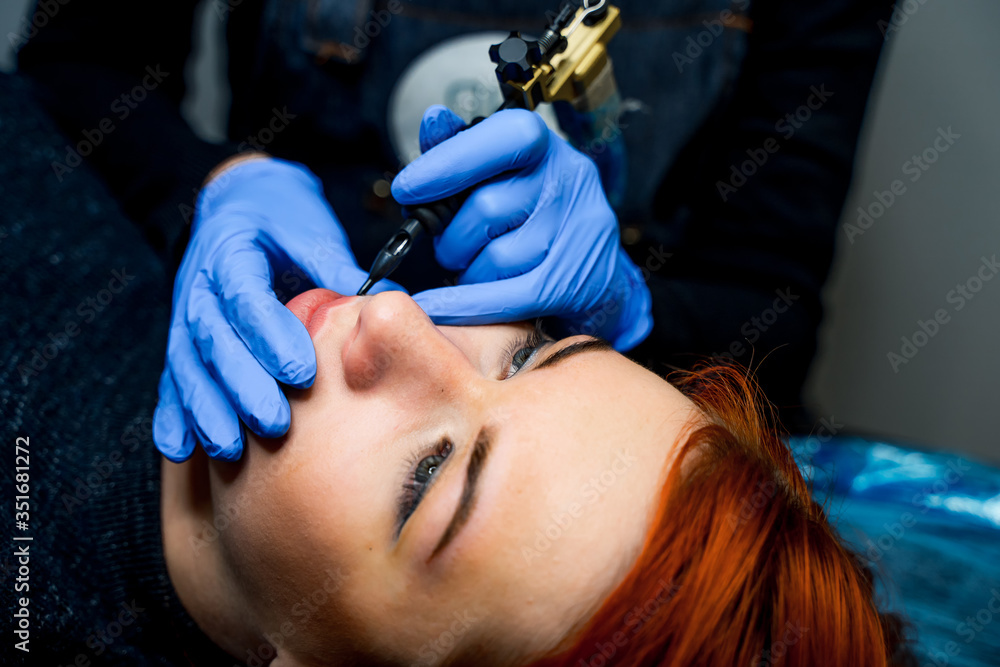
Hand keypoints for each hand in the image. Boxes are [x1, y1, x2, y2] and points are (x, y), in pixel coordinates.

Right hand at [154, 156, 399, 460]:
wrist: (242, 203)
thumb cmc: (282, 219)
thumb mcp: (310, 231)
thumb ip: (337, 269)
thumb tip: (390, 303)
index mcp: (231, 250)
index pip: (247, 298)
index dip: (270, 337)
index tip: (302, 373)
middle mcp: (199, 284)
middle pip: (212, 340)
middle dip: (241, 386)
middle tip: (273, 424)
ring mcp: (184, 314)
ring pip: (187, 366)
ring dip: (206, 410)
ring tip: (230, 450)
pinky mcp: (181, 339)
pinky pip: (170, 379)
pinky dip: (173, 415)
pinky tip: (180, 449)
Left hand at [392, 105, 651, 350]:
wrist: (595, 276)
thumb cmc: (534, 219)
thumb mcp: (500, 174)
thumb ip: (461, 148)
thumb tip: (433, 120)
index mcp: (545, 147)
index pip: (497, 141)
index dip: (446, 164)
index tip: (406, 189)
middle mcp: (568, 181)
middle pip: (486, 208)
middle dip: (451, 237)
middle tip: (447, 248)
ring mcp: (577, 231)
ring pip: (495, 258)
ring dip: (468, 273)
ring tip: (474, 271)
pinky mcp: (574, 281)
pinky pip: (506, 296)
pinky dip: (464, 305)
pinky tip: (437, 306)